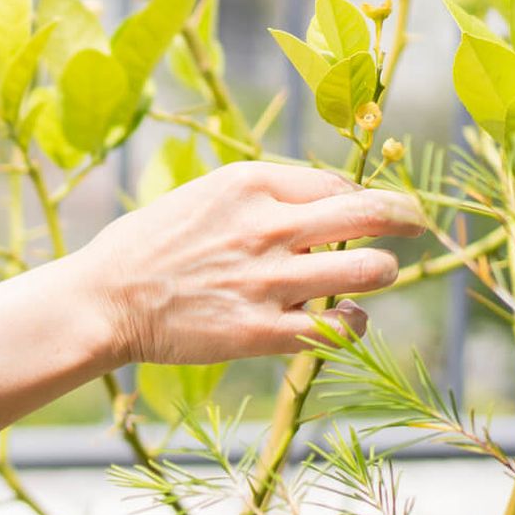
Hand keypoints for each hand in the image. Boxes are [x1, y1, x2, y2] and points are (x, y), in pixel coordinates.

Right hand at [69, 162, 423, 365]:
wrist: (100, 302)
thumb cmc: (143, 249)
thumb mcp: (200, 197)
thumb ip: (258, 196)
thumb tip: (314, 202)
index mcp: (249, 184)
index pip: (338, 183)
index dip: (360, 197)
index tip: (363, 211)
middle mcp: (266, 227)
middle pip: (373, 214)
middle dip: (406, 219)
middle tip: (414, 226)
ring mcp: (267, 281)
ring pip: (370, 270)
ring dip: (382, 272)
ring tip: (373, 277)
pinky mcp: (260, 331)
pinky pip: (338, 327)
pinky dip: (353, 322)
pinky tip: (344, 319)